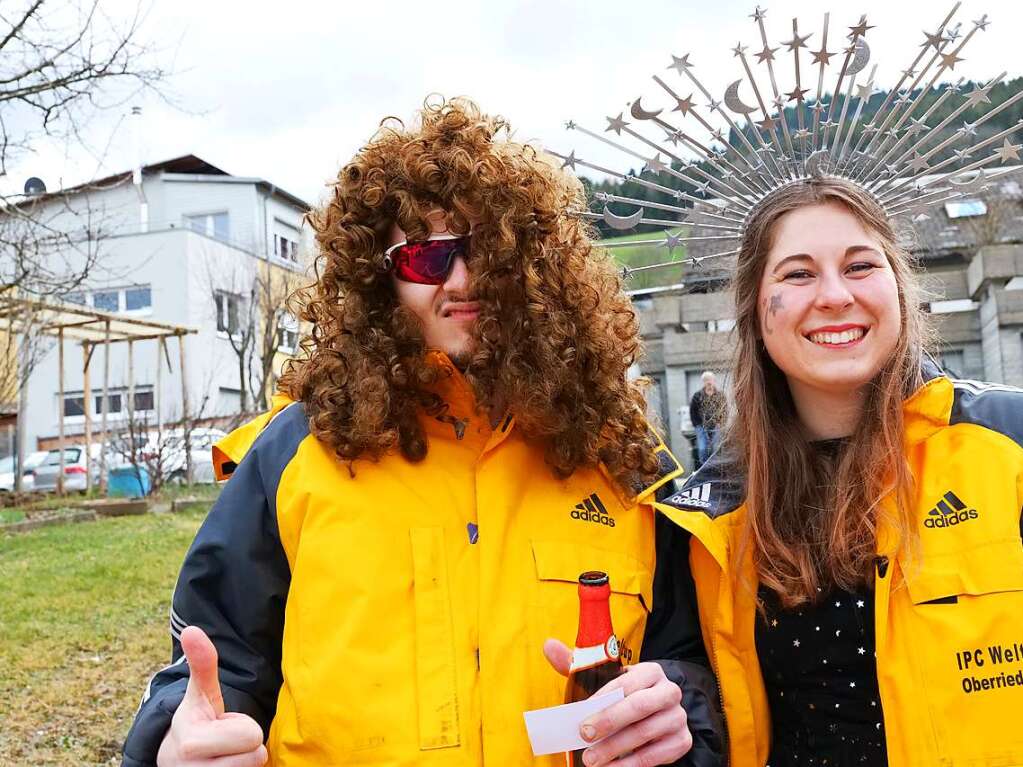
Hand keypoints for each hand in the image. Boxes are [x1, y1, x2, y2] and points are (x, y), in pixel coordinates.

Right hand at [157, 626, 267, 766]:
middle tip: (226, 742)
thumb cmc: (194, 722)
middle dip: (246, 745)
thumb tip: (192, 630)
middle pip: (256, 755)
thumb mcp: (199, 694)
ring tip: (224, 755)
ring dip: (244, 761)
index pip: (252, 735)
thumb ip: (202, 663)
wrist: (173, 762)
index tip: (221, 727)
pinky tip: (226, 766)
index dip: (242, 727)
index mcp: (193, 743)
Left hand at [543, 639, 691, 766]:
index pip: (626, 683)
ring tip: (592, 759)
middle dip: (609, 722)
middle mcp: (669, 691)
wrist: (657, 712)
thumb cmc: (623, 694)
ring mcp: (678, 717)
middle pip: (639, 706)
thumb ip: (577, 663)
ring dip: (616, 749)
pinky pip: (656, 755)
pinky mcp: (682, 740)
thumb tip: (549, 646)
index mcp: (650, 671)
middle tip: (584, 736)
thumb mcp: (604, 678)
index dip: (603, 699)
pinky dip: (631, 764)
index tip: (582, 713)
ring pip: (646, 733)